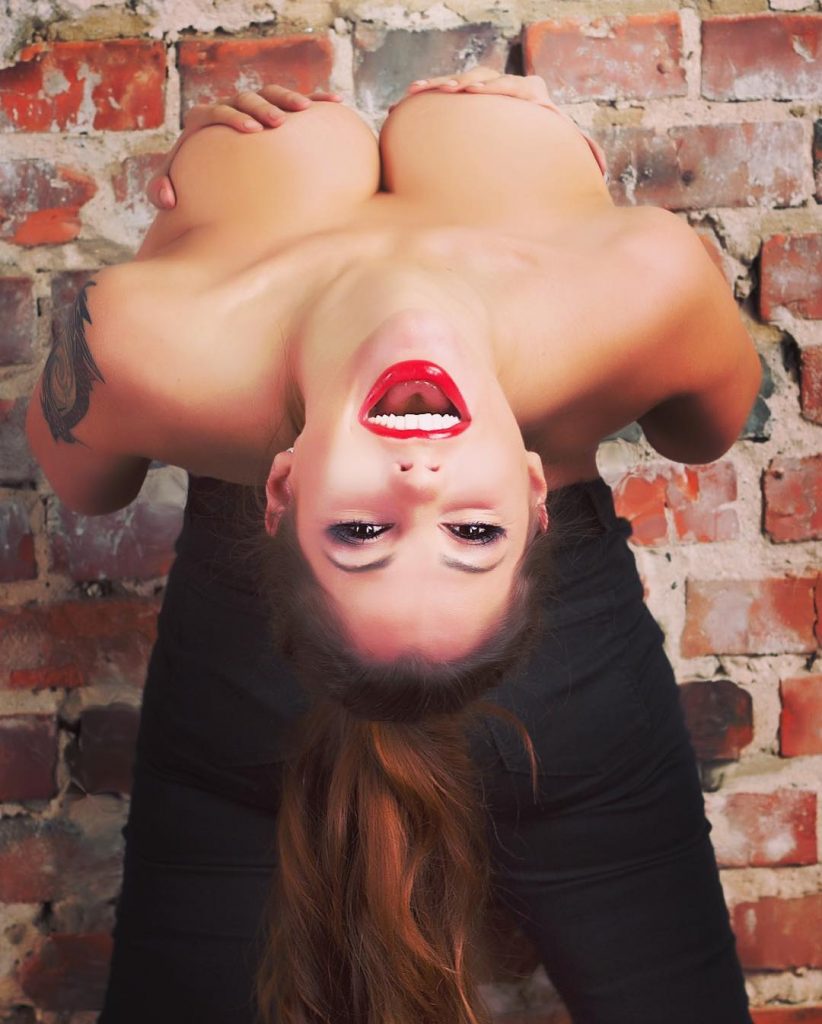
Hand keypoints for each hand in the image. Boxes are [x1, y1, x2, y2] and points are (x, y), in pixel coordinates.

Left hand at [147, 85, 343, 209]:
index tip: (249, 130)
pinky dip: (317, 99)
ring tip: (306, 111)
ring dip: (289, 98)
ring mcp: (255, 107)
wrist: (211, 172)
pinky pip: (297, 102)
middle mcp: (230, 108)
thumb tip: (167, 199)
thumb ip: (160, 190)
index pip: (215, 111)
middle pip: (245, 98)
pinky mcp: (277, 112)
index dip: (231, 117)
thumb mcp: (171, 186)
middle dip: (262, 107)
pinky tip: (336, 101)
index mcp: (204, 121)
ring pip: (271, 93)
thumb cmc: (193, 181)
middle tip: (278, 123)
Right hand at [398, 67, 607, 176]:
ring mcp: (492, 91)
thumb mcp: (569, 156)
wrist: (534, 145)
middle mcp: (513, 90)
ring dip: (441, 85)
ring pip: (466, 81)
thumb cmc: (550, 157)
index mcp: (537, 100)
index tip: (475, 95)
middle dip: (465, 82)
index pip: (519, 88)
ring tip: (418, 91)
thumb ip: (583, 157)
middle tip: (447, 91)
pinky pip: (452, 90)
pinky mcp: (474, 97)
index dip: (499, 89)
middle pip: (487, 78)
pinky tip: (412, 95)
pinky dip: (433, 92)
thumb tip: (599, 166)